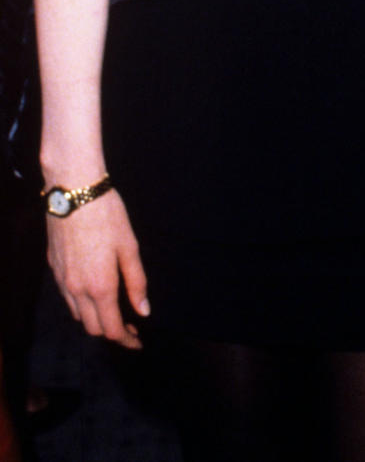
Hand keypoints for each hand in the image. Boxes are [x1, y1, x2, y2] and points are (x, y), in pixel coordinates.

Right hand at [46, 189, 148, 349]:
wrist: (73, 191)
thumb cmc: (107, 216)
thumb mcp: (130, 246)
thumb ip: (136, 281)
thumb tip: (143, 311)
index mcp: (100, 286)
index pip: (111, 329)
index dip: (126, 340)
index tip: (138, 341)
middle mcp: (77, 290)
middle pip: (92, 328)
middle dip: (111, 332)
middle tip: (129, 326)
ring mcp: (62, 280)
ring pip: (77, 314)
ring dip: (95, 318)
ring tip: (113, 308)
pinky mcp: (53, 268)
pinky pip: (67, 297)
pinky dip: (81, 303)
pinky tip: (93, 290)